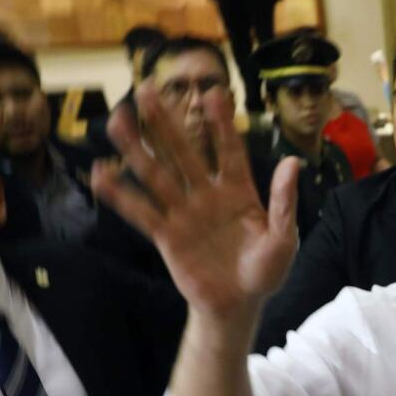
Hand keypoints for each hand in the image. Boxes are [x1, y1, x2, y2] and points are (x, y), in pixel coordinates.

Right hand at [92, 81, 300, 320]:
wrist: (240, 305)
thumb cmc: (265, 271)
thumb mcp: (284, 239)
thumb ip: (284, 202)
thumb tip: (292, 162)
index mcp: (239, 191)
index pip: (229, 150)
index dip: (221, 124)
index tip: (213, 93)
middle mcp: (207, 195)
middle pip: (184, 152)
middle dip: (167, 123)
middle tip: (148, 90)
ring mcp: (185, 213)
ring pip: (158, 174)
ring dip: (137, 148)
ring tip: (118, 118)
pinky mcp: (167, 236)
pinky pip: (141, 212)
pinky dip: (121, 194)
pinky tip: (102, 172)